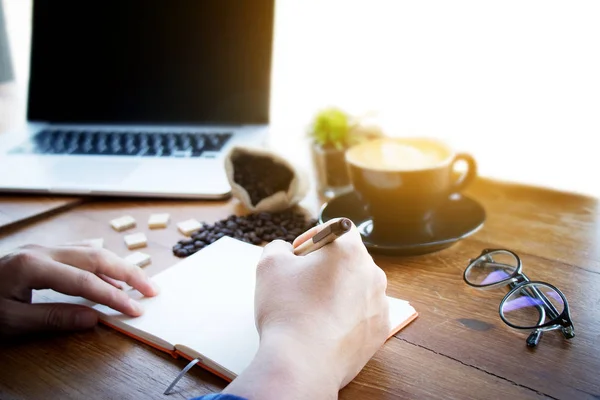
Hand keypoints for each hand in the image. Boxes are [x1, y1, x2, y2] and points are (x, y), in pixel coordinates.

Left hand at [0, 244, 158, 337]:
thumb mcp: (8, 320)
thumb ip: (53, 318)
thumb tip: (94, 318)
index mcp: (32, 265)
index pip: (85, 281)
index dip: (114, 296)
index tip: (135, 310)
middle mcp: (42, 250)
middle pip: (97, 256)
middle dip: (128, 273)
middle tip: (152, 290)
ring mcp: (42, 248)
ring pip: (92, 250)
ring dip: (119, 265)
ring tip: (140, 281)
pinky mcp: (41, 252)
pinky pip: (80, 251)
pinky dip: (102, 261)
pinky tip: (110, 270)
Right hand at [225, 219, 389, 398]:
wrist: (302, 363)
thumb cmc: (287, 310)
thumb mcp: (269, 265)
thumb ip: (279, 247)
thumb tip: (286, 251)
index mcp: (350, 250)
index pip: (339, 228)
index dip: (316, 236)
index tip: (300, 254)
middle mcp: (373, 273)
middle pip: (349, 259)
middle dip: (326, 266)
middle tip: (301, 283)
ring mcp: (379, 303)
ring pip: (357, 287)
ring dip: (338, 291)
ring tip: (312, 309)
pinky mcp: (379, 330)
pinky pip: (363, 314)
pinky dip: (346, 316)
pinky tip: (324, 327)